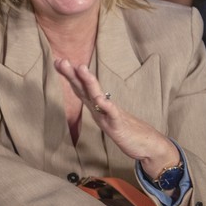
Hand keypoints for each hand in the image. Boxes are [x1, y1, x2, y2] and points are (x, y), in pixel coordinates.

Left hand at [54, 59, 179, 177]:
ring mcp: (111, 115)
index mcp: (97, 106)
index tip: (57, 61)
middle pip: (85, 88)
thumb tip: (87, 95)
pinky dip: (107, 106)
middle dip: (73, 74)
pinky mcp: (120, 126)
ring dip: (89, 82)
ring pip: (98, 96)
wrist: (149, 145)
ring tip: (80, 68)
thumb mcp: (105, 117)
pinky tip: (100, 99)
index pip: (80, 88)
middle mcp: (102, 107)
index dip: (69, 75)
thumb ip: (97, 105)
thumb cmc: (126, 130)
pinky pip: (113, 115)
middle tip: (61, 60)